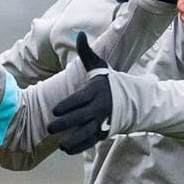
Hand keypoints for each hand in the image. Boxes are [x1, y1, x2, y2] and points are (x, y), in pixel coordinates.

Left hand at [48, 33, 114, 153]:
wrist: (133, 101)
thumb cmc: (110, 82)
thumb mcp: (100, 66)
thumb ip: (86, 53)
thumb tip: (80, 34)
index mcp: (96, 92)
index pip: (80, 100)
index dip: (68, 106)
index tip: (55, 110)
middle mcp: (99, 108)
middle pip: (80, 118)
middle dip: (64, 124)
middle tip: (49, 127)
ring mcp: (102, 122)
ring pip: (86, 133)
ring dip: (73, 140)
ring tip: (60, 144)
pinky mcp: (104, 132)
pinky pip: (90, 142)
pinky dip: (79, 147)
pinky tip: (66, 149)